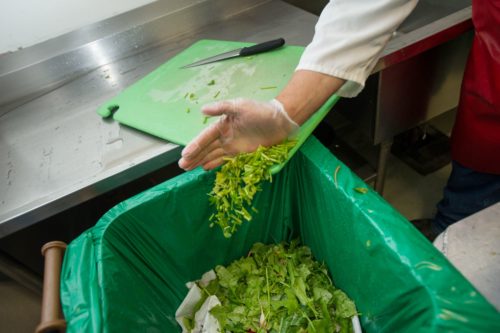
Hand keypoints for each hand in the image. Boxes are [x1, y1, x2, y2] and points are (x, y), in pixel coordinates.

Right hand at [178, 98, 298, 169]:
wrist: (280, 121)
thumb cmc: (260, 111)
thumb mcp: (240, 106)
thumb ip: (221, 108)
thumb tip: (202, 110)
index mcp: (222, 124)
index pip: (205, 137)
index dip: (195, 146)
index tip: (184, 155)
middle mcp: (225, 135)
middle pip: (206, 148)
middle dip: (193, 156)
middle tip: (181, 166)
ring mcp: (233, 145)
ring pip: (212, 155)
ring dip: (200, 161)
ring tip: (188, 169)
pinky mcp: (242, 153)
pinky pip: (225, 160)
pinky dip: (214, 164)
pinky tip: (205, 168)